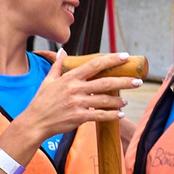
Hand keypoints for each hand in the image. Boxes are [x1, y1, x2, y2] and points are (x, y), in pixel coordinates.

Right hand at [17, 53, 131, 146]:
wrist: (35, 122)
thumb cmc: (41, 101)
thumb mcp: (48, 80)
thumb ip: (58, 65)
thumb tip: (62, 51)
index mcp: (70, 78)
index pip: (94, 64)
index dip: (111, 59)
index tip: (125, 56)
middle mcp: (76, 89)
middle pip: (105, 82)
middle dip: (124, 81)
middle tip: (138, 81)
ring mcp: (78, 104)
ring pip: (105, 100)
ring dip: (119, 100)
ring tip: (127, 100)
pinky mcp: (79, 118)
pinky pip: (99, 115)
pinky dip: (111, 115)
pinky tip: (119, 115)